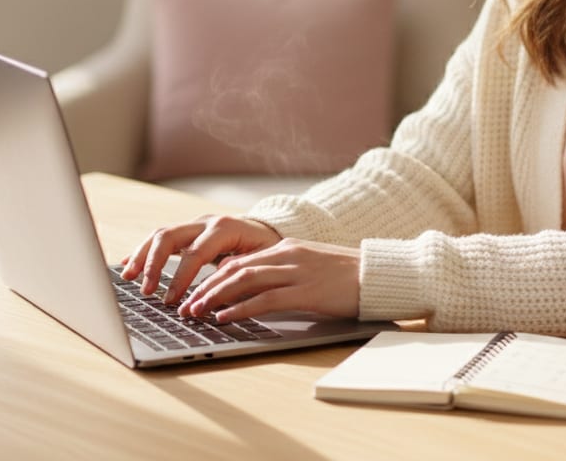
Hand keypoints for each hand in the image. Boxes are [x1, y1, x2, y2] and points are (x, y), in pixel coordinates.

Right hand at [119, 214, 280, 303]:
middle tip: (147, 290)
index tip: (171, 300)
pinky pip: (160, 239)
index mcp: (225, 229)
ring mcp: (194, 226)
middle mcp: (206, 223)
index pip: (195, 253)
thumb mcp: (261, 263)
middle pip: (169, 236)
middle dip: (153, 264)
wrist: (270, 231)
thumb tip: (212, 297)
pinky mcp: (187, 233)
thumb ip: (238, 277)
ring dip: (142, 256)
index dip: (181, 278)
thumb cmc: (268, 251)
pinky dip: (142, 252)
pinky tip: (127, 265)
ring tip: (128, 278)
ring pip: (160, 235)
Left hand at [178, 239, 361, 321]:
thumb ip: (284, 273)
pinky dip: (240, 308)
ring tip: (196, 312)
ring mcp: (297, 272)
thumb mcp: (311, 267)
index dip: (212, 277)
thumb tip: (255, 291)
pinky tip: (225, 317)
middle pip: (235, 268)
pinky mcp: (307, 291)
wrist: (380, 274)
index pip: (240, 260)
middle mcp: (288, 255)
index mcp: (287, 248)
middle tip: (185, 305)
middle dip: (205, 287)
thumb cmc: (348, 276)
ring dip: (215, 297)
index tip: (194, 293)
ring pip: (244, 280)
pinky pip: (265, 299)